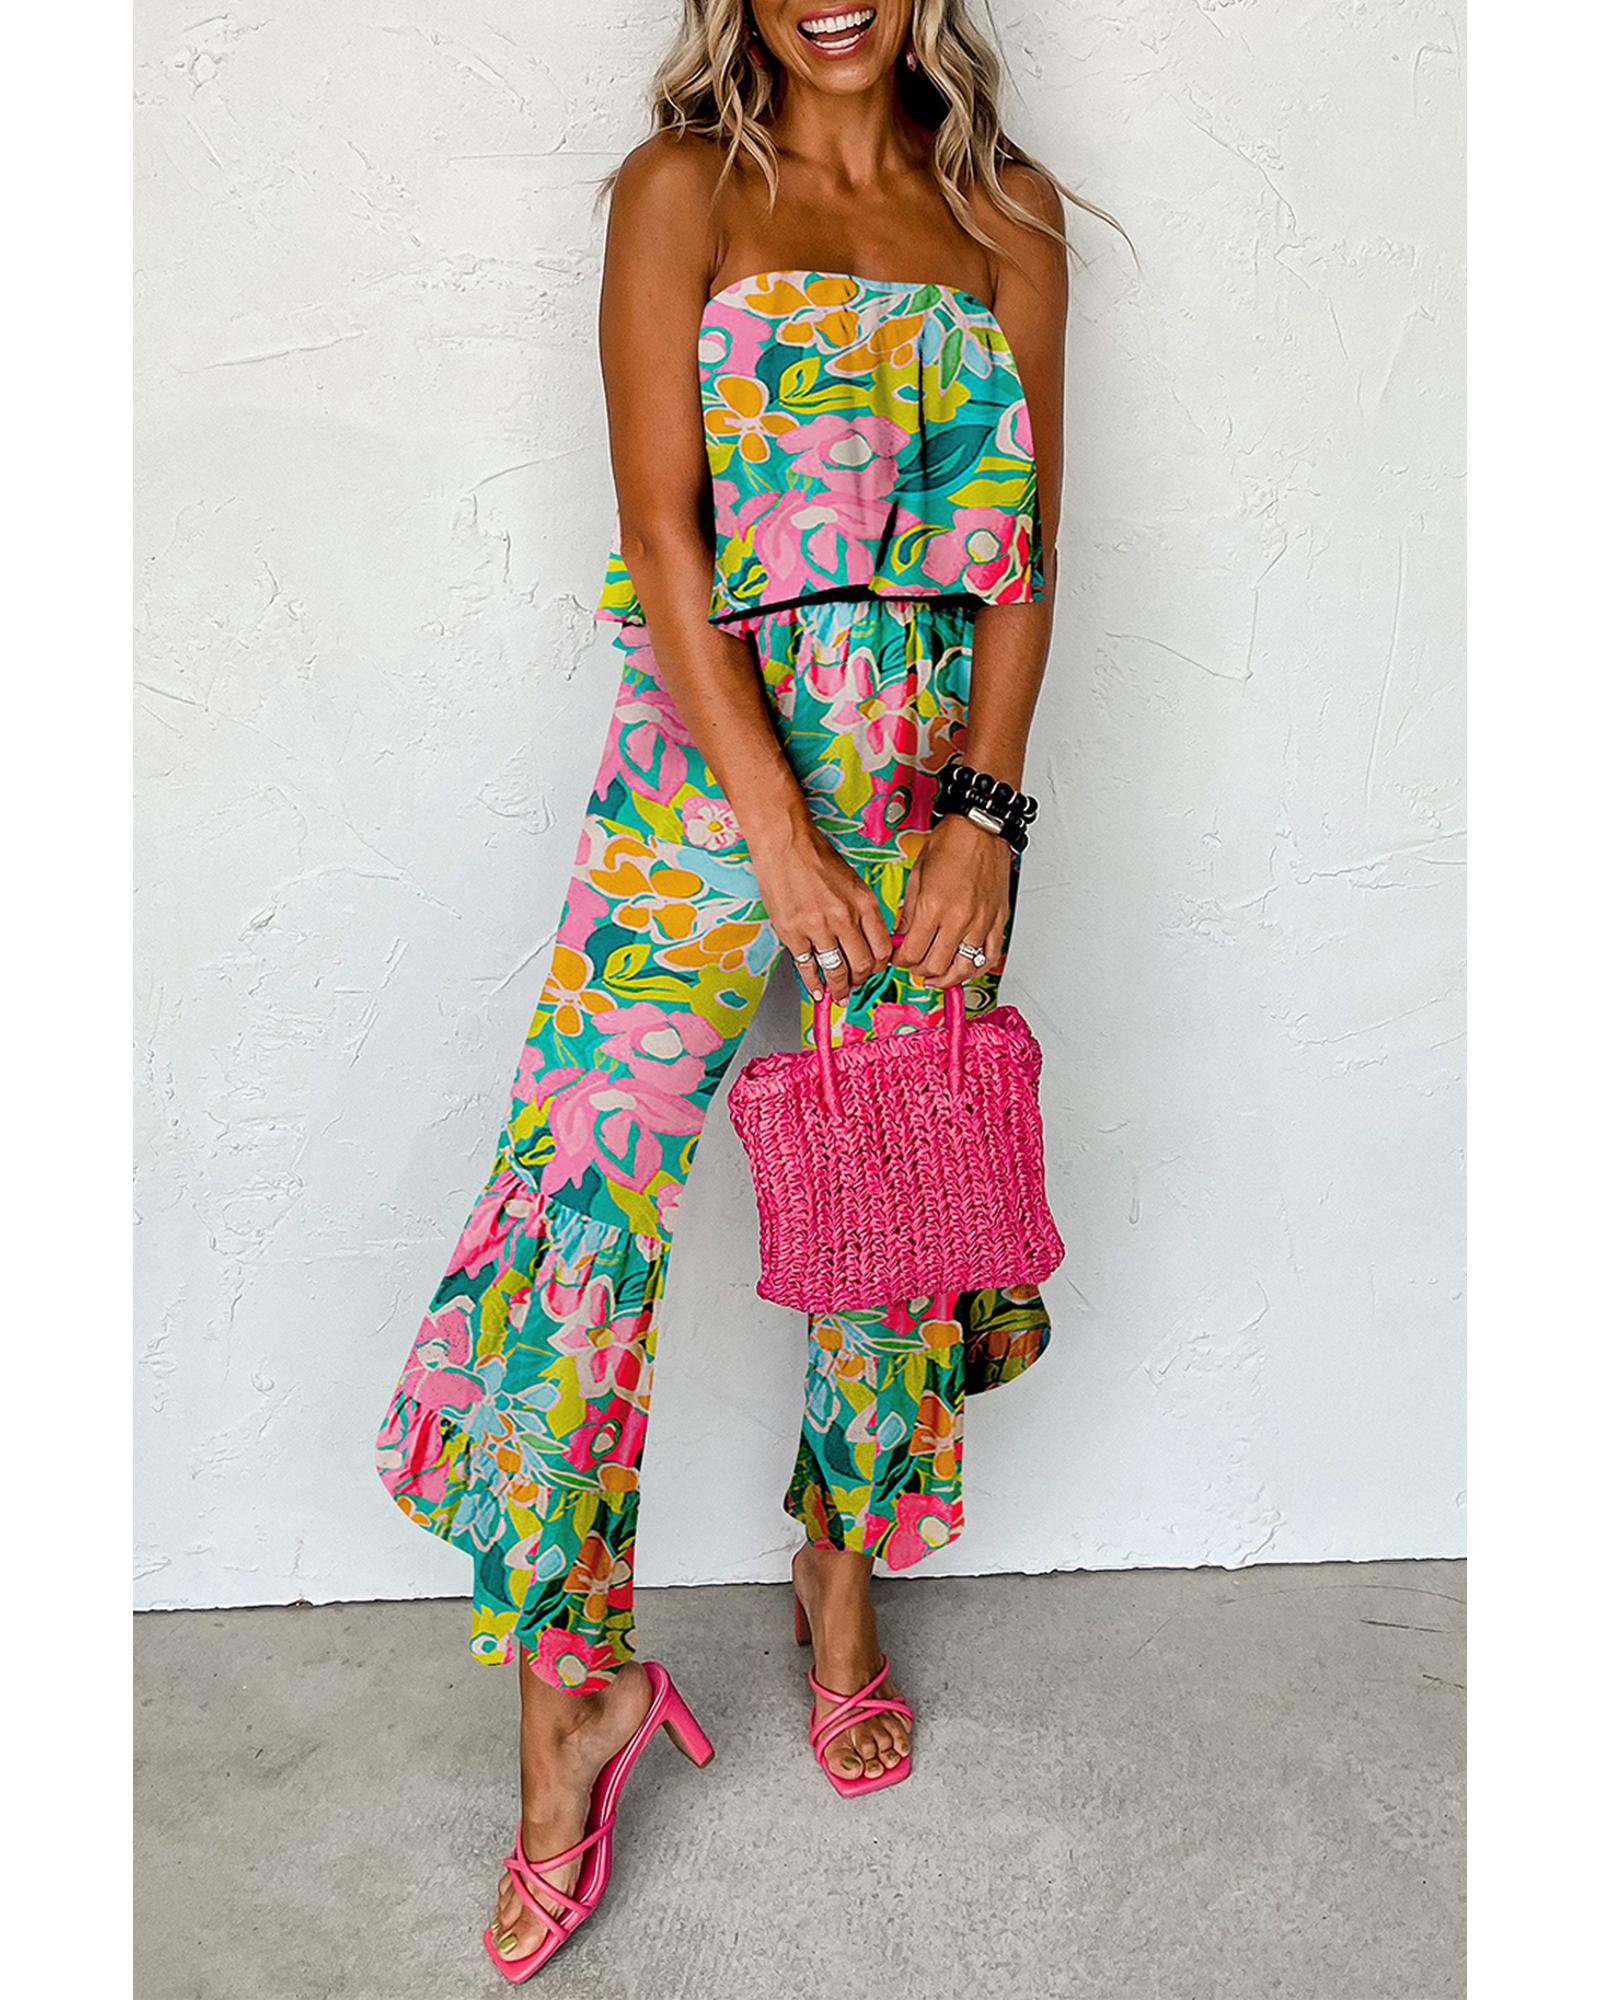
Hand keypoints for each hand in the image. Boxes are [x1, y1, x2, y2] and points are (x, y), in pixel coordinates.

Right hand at [749, 817, 891, 1001]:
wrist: (784, 842)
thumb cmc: (816, 857)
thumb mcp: (853, 881)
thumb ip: (862, 911)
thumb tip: (868, 940)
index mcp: (864, 903)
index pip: (882, 948)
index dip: (880, 966)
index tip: (874, 970)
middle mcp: (844, 918)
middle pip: (862, 965)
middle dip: (860, 980)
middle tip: (855, 984)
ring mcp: (817, 927)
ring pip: (836, 971)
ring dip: (839, 988)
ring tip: (838, 994)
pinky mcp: (792, 933)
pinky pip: (807, 967)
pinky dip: (813, 984)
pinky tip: (817, 991)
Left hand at [892, 816, 1012, 988]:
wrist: (981, 827)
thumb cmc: (951, 843)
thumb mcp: (916, 876)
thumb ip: (909, 913)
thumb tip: (903, 937)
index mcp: (933, 907)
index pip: (912, 952)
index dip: (900, 961)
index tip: (898, 957)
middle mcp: (959, 919)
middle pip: (935, 966)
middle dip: (919, 971)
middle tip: (913, 965)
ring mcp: (981, 922)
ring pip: (963, 969)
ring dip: (946, 978)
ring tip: (936, 977)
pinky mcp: (998, 921)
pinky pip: (989, 957)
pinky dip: (975, 969)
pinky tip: (964, 969)